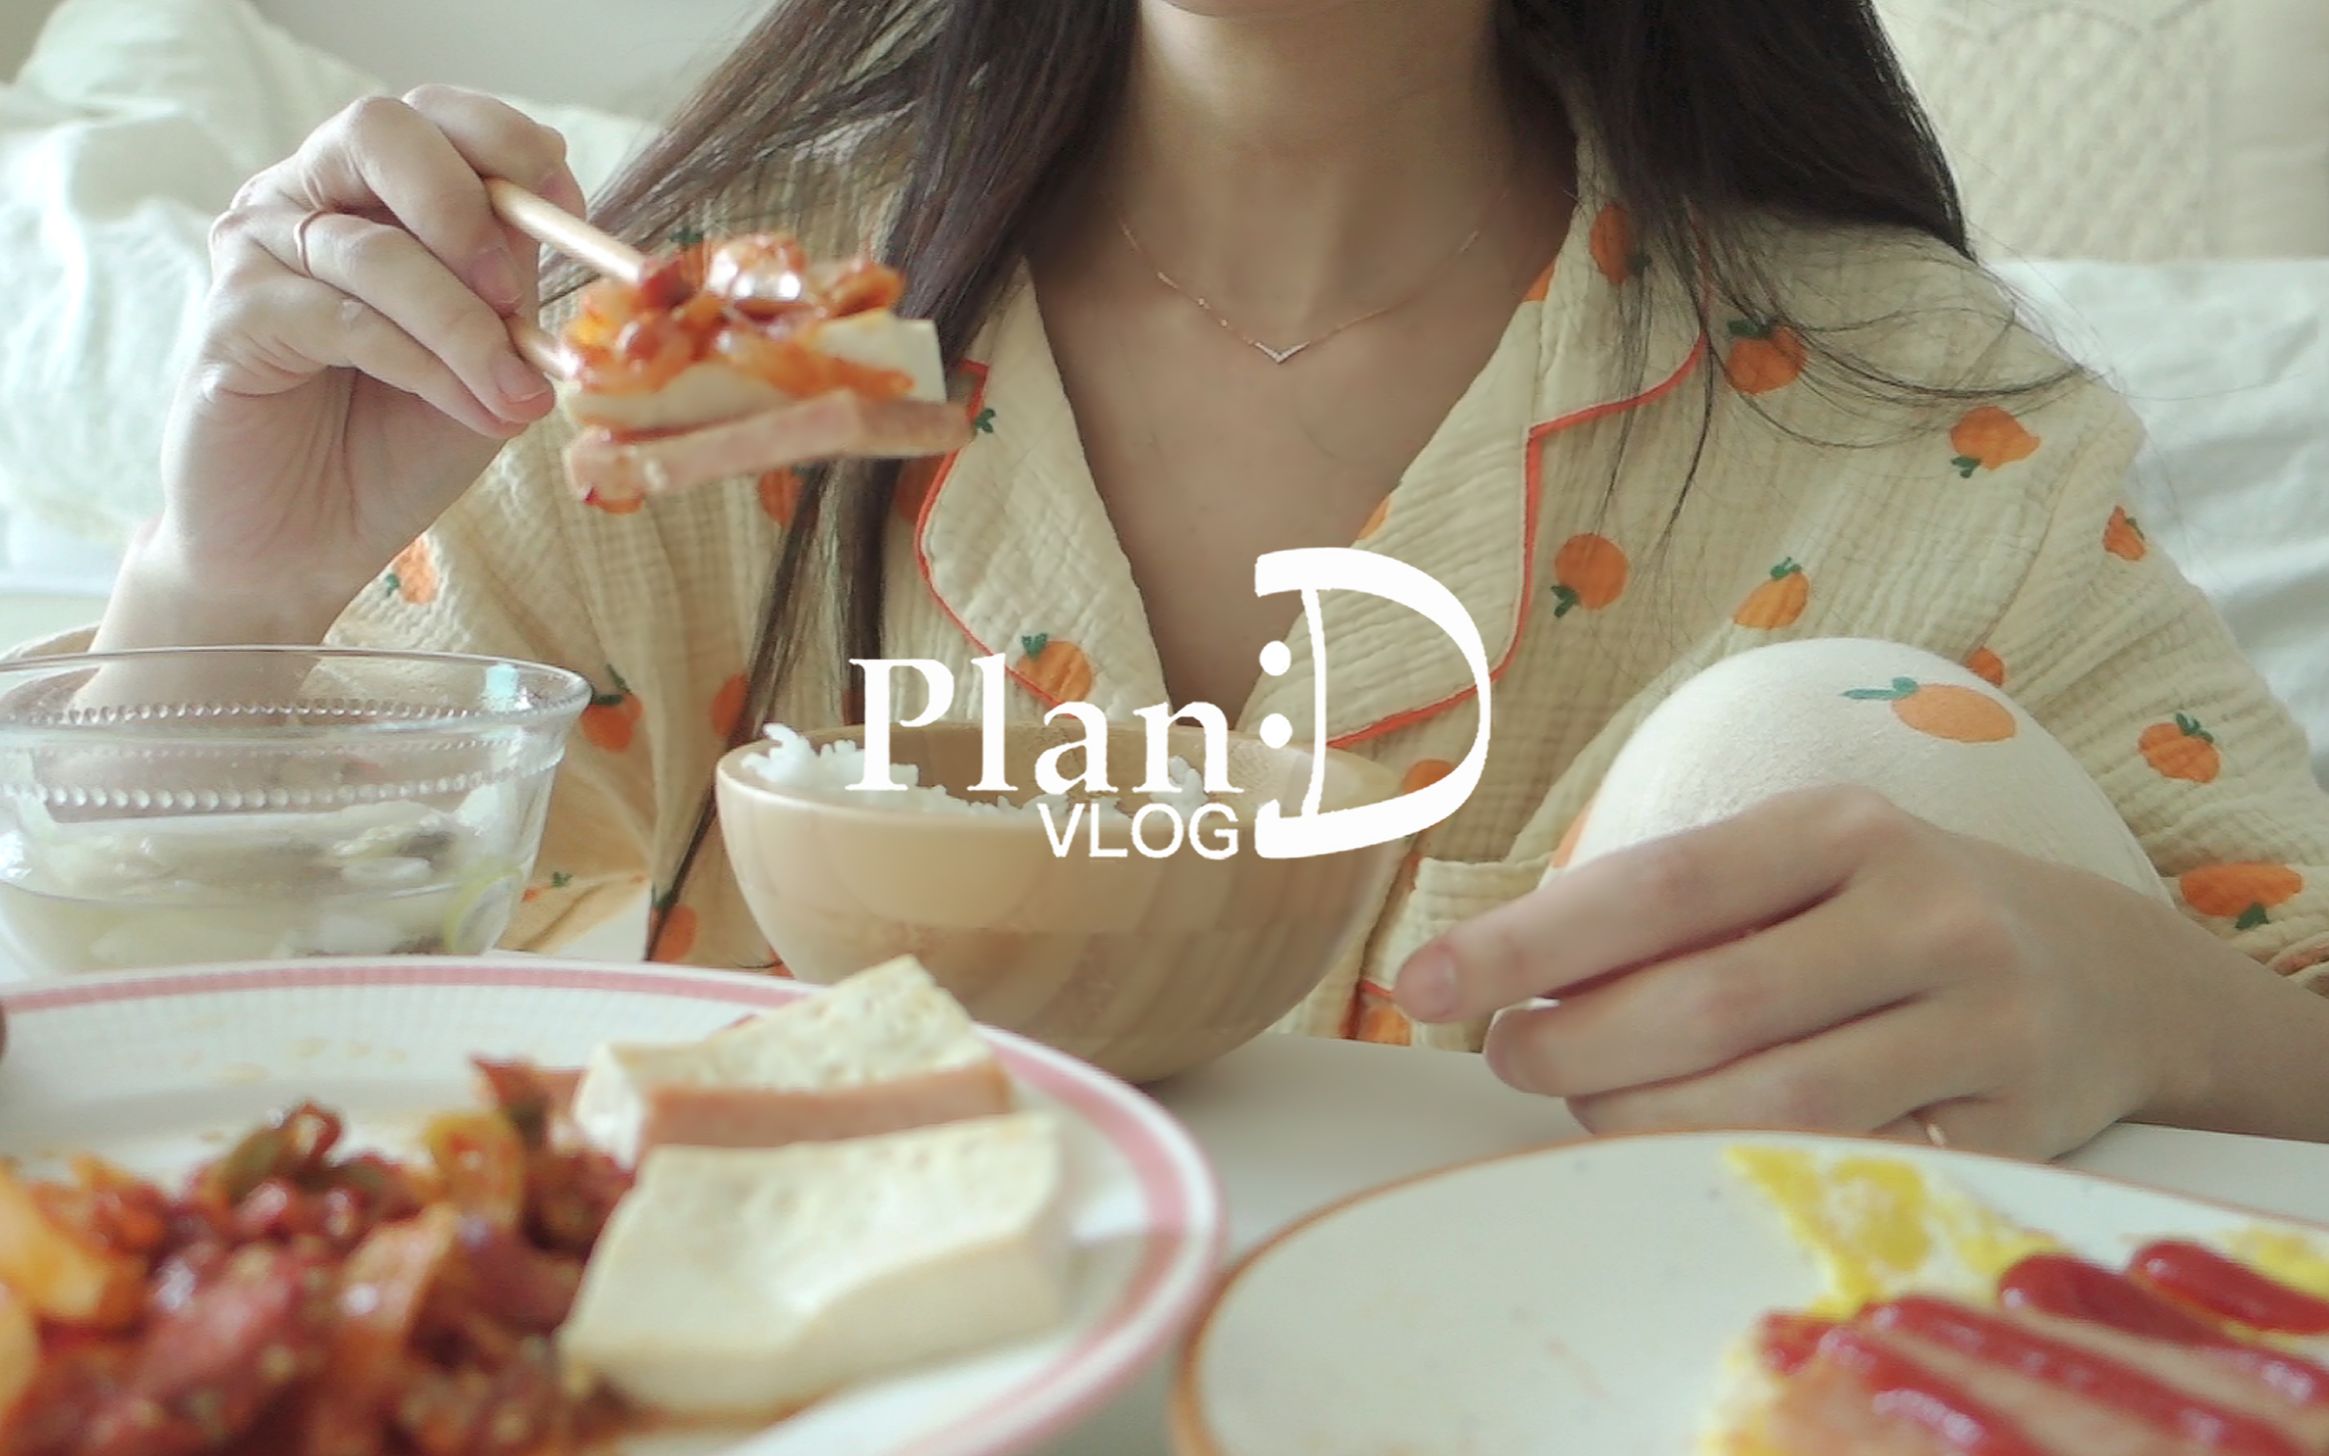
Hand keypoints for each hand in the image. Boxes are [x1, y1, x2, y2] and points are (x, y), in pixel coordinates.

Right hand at [104, 88, 584, 647]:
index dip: (508, 145)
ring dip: (467, 328)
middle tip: (519, 289)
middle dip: (467, 203)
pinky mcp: (232, 318)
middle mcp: (306, 197)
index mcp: (372, 190)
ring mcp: (258, 252)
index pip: (435, 115)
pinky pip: (343, 320)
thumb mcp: (486, 360)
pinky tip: (472, 412)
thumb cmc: (396, 444)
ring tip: (518, 398)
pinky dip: (424, 367)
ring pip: (377, 250)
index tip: (569, 212)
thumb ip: (511, 291)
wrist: (307, 543)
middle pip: (383, 131)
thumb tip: (556, 225)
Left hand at [1392, 786, 2233, 1158]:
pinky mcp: (2012, 1127)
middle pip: (1707, 1005)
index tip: (1418, 985)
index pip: (1654, 887)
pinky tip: (1681, 1152)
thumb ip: (1671, 908)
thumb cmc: (1896, 911)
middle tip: (1506, 1056)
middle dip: (1573, 1046)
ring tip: (1581, 1104)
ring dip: (1642, 1119)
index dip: (1523, 944)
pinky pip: (1847, 1167)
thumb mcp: (1801, 865)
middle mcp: (1922, 913)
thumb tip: (1499, 971)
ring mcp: (1979, 1025)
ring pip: (1773, 1101)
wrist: (2110, 972)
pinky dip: (1741, 1167)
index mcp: (1843, 827)